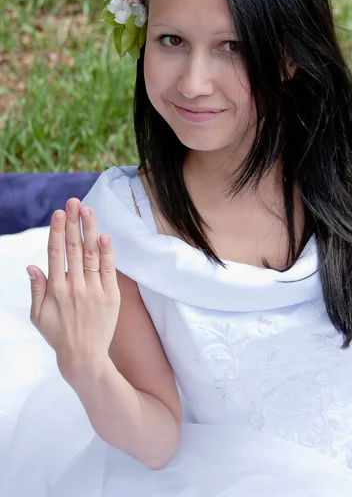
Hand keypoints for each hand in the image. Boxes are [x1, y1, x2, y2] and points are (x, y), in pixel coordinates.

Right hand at [26, 198, 120, 385]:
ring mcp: (94, 291)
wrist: (84, 358)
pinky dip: (107, 252)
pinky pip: (109, 270)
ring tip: (88, 210)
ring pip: (92, 254)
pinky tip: (104, 235)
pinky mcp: (111, 296)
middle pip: (75, 248)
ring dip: (90, 230)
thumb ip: (36, 289)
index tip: (59, 213)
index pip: (56, 253)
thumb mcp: (38, 315)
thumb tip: (32, 266)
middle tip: (74, 202)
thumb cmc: (58, 335)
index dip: (58, 231)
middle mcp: (75, 287)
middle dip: (74, 222)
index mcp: (56, 290)